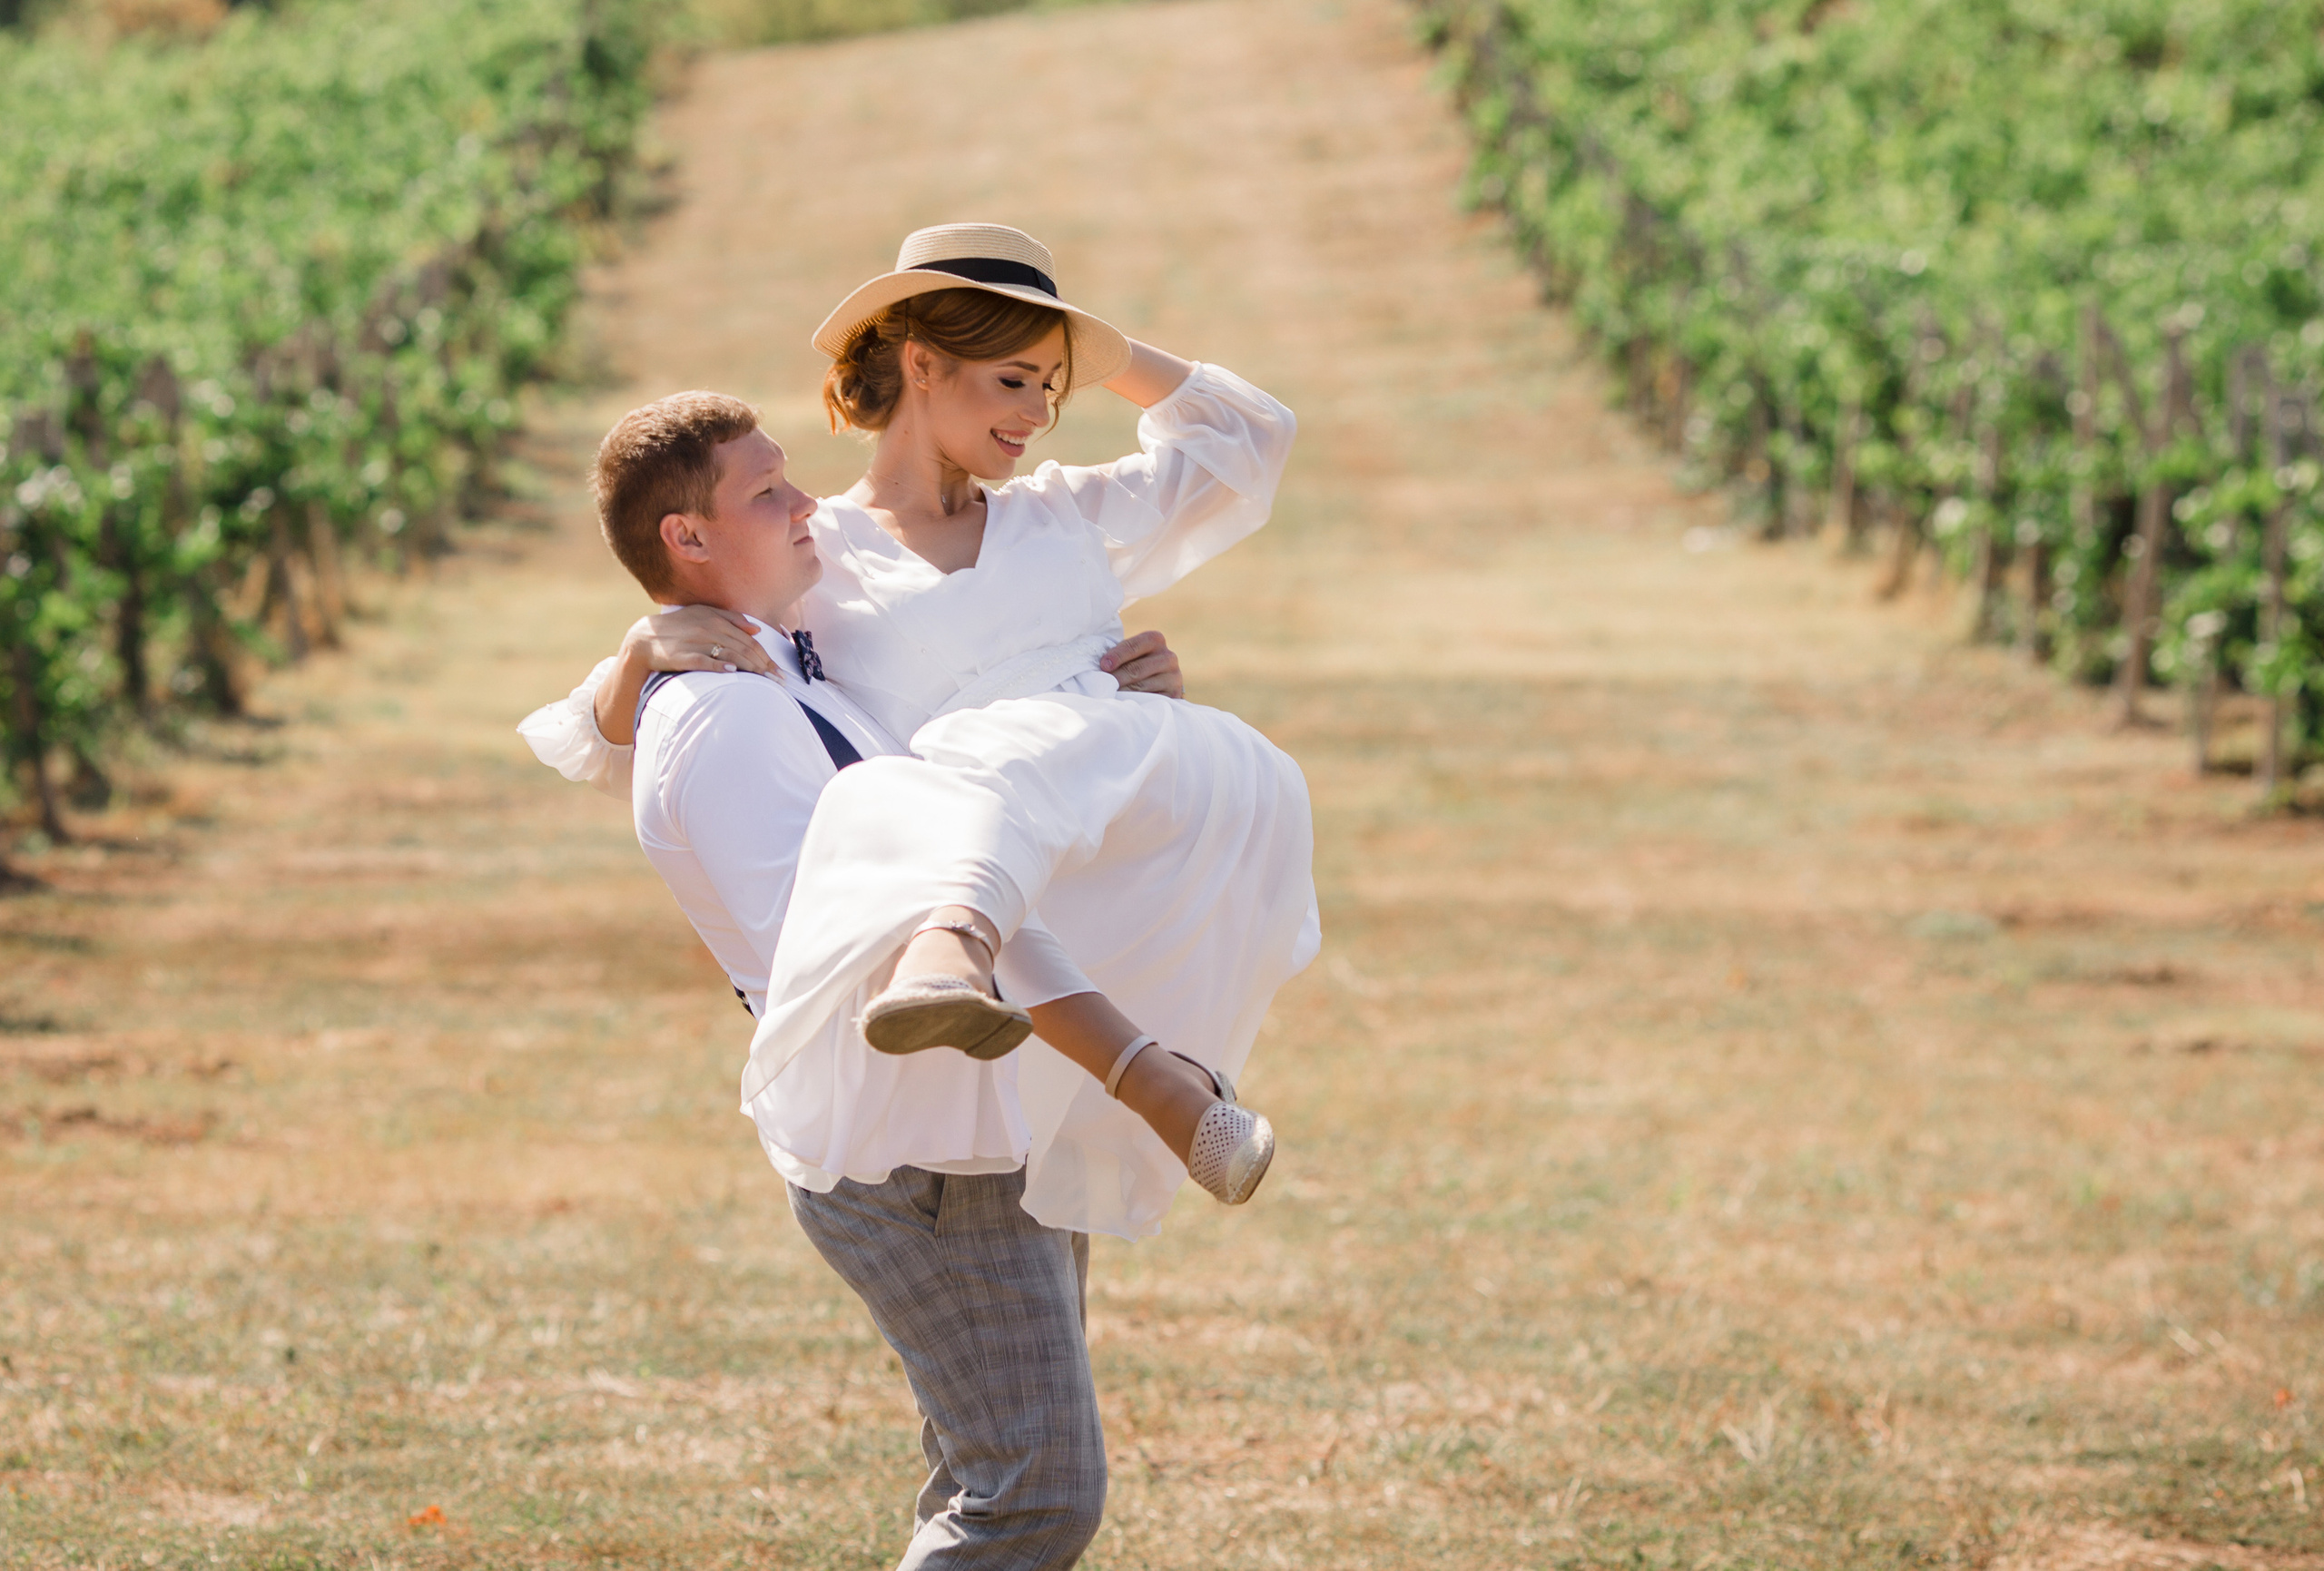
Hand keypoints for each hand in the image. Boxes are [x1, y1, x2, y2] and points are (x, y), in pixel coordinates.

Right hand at [593, 605, 778, 746]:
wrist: (643, 638)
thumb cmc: (678, 628)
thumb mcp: (703, 615)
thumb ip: (731, 619)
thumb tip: (756, 629)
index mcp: (715, 618)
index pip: (748, 639)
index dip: (765, 655)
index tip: (778, 670)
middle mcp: (708, 629)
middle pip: (742, 648)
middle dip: (763, 664)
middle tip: (779, 680)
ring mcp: (695, 642)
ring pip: (728, 654)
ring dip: (749, 667)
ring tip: (765, 680)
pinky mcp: (682, 656)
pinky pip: (704, 661)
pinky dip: (719, 666)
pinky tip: (733, 673)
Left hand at [1099, 629, 1183, 699]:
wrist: (1160, 682)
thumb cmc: (1137, 663)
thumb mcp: (1131, 653)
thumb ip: (1118, 654)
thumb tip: (1101, 665)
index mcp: (1155, 640)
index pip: (1133, 646)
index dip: (1117, 656)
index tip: (1103, 666)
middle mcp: (1168, 657)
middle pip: (1136, 669)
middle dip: (1116, 677)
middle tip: (1102, 684)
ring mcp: (1174, 677)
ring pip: (1141, 687)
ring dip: (1123, 692)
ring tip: (1109, 695)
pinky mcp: (1174, 696)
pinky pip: (1150, 700)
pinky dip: (1135, 703)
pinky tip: (1124, 704)